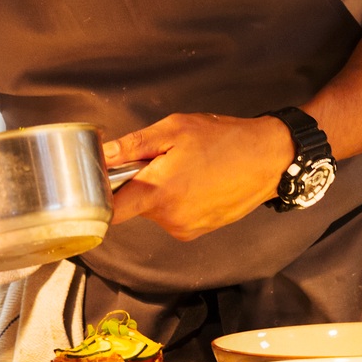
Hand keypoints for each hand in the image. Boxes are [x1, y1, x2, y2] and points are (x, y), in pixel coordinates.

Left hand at [102, 113, 293, 240]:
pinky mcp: (198, 231)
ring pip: (155, 209)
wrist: (268, 159)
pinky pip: (173, 216)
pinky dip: (177, 200)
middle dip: (139, 182)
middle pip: (134, 205)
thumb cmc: (223, 139)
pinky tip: (197, 181)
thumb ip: (134, 145)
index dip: (97, 201)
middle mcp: (170, 218)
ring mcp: (185, 228)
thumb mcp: (175, 130)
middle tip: (162, 158)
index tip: (93, 188)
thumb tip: (102, 154)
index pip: (111, 212)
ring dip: (160, 191)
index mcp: (159, 192)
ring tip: (186, 168)